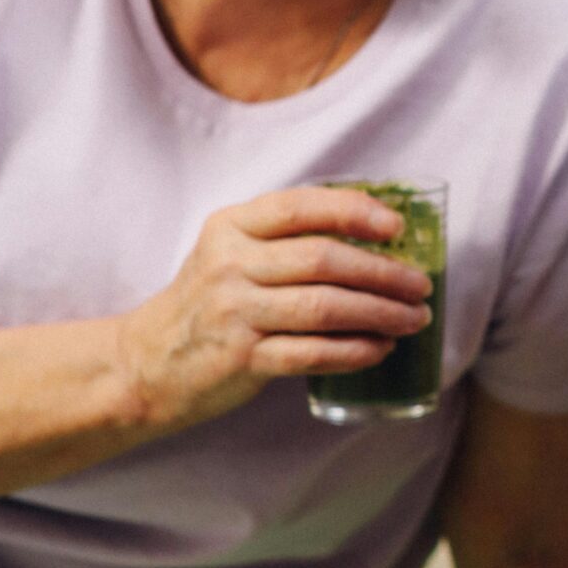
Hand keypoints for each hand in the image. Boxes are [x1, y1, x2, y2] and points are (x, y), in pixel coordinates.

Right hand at [119, 186, 433, 434]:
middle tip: (420, 285)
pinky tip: (380, 349)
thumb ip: (285, 237)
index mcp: (231, 226)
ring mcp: (234, 312)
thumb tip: (377, 233)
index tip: (396, 227)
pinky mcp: (241, 359)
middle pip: (324, 260)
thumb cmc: (208, 299)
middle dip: (384, 273)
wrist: (147, 361)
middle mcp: (229, 264)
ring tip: (412, 318)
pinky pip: (312, 354)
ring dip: (380, 313)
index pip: (302, 207)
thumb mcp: (231, 251)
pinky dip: (354, 351)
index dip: (355, 212)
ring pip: (325, 308)